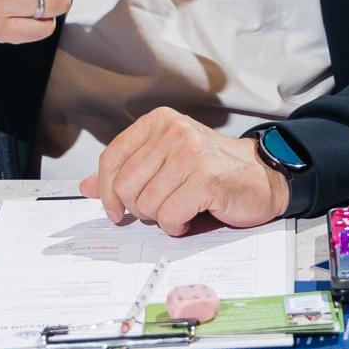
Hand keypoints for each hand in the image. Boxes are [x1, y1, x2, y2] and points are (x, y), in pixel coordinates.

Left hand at [78, 107, 289, 234]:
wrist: (262, 176)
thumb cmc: (212, 170)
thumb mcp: (166, 162)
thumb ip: (127, 171)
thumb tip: (87, 186)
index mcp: (159, 122)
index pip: (111, 159)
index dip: (107, 192)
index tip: (115, 210)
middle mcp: (174, 131)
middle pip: (125, 186)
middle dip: (138, 208)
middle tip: (159, 209)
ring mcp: (191, 153)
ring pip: (146, 204)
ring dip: (160, 218)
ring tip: (179, 210)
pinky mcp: (207, 179)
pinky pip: (169, 216)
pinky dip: (176, 226)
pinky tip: (190, 217)